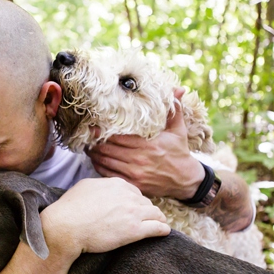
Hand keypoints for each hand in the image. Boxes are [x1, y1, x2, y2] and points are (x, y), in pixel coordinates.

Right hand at [40, 177, 169, 261]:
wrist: (66, 227)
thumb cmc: (70, 208)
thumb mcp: (85, 186)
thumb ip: (100, 185)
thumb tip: (104, 187)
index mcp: (116, 184)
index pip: (134, 191)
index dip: (135, 201)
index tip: (135, 208)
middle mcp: (128, 195)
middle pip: (146, 202)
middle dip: (147, 210)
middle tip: (147, 219)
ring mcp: (133, 212)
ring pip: (156, 213)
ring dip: (158, 219)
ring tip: (160, 225)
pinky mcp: (135, 230)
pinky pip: (158, 228)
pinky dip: (162, 229)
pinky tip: (164, 232)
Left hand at [86, 88, 203, 199]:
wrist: (186, 180)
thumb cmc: (179, 152)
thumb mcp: (178, 130)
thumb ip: (174, 110)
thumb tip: (178, 90)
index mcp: (149, 145)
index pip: (119, 137)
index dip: (103, 132)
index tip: (93, 127)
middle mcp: (140, 159)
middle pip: (109, 149)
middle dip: (95, 143)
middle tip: (87, 137)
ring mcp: (136, 173)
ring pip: (107, 162)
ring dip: (95, 155)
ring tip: (88, 148)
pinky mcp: (134, 184)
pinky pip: (110, 175)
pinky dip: (100, 168)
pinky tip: (96, 161)